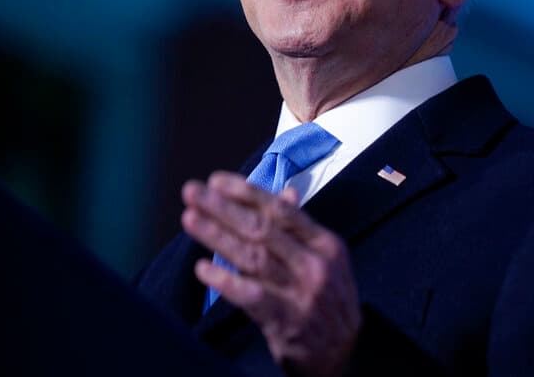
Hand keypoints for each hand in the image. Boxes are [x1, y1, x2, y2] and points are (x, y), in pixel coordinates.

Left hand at [181, 172, 360, 376]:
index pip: (281, 210)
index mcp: (325, 243)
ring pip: (252, 257)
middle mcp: (314, 264)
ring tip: (190, 219)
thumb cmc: (328, 298)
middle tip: (192, 192)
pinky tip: (202, 268)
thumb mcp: (325, 259)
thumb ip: (300, 229)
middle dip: (223, 207)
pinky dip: (226, 281)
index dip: (247, 193)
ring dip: (217, 236)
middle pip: (262, 229)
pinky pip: (251, 297)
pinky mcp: (286, 321)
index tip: (216, 181)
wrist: (344, 352)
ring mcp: (301, 293)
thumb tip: (286, 192)